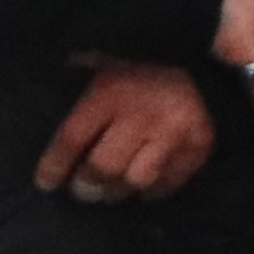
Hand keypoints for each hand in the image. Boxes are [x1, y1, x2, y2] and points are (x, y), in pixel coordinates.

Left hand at [41, 57, 218, 202]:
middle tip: (80, 192)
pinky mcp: (199, 148)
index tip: (45, 183)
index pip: (72, 139)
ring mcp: (172, 136)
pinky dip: (153, 191)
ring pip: (137, 180)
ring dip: (118, 192)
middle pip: (104, 167)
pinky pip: (170, 181)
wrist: (208, 60)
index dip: (54, 165)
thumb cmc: (147, 60)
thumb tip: (56, 76)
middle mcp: (140, 118)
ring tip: (107, 195)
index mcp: (110, 94)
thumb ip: (82, 70)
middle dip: (86, 185)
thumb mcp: (108, 58)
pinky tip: (140, 192)